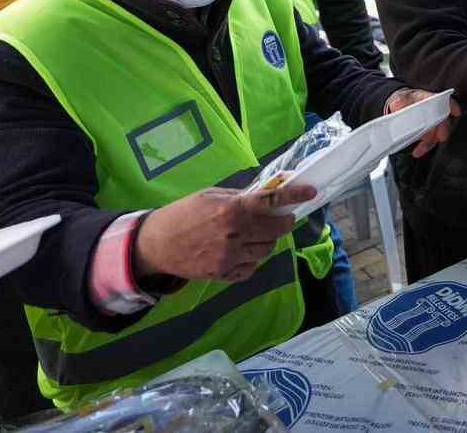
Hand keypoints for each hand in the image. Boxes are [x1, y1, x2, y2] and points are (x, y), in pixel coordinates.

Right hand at [135, 183, 315, 282]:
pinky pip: (252, 268)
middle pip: (277, 229)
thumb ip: (240, 197)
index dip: (295, 196)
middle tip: (282, 217)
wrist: (156, 244)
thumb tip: (267, 196)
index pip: (273, 201)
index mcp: (232, 209)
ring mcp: (230, 256)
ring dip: (269, 240)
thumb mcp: (211, 196)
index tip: (310, 193)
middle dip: (284, 221)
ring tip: (259, 234)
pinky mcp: (223, 274)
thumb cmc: (184, 214)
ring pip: (268, 249)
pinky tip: (244, 251)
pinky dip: (253, 260)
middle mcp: (235, 233)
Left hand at [384, 88, 462, 157]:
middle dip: (443, 128)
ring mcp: (431, 123)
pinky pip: (429, 141)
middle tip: (442, 136)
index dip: (452, 106)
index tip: (456, 112)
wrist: (400, 108)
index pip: (443, 100)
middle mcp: (433, 111)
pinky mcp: (428, 133)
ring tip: (421, 148)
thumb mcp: (400, 98)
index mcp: (428, 99)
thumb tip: (398, 104)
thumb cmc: (405, 101)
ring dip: (430, 142)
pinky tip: (418, 151)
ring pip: (436, 133)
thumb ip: (399, 101)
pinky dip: (424, 147)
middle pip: (443, 119)